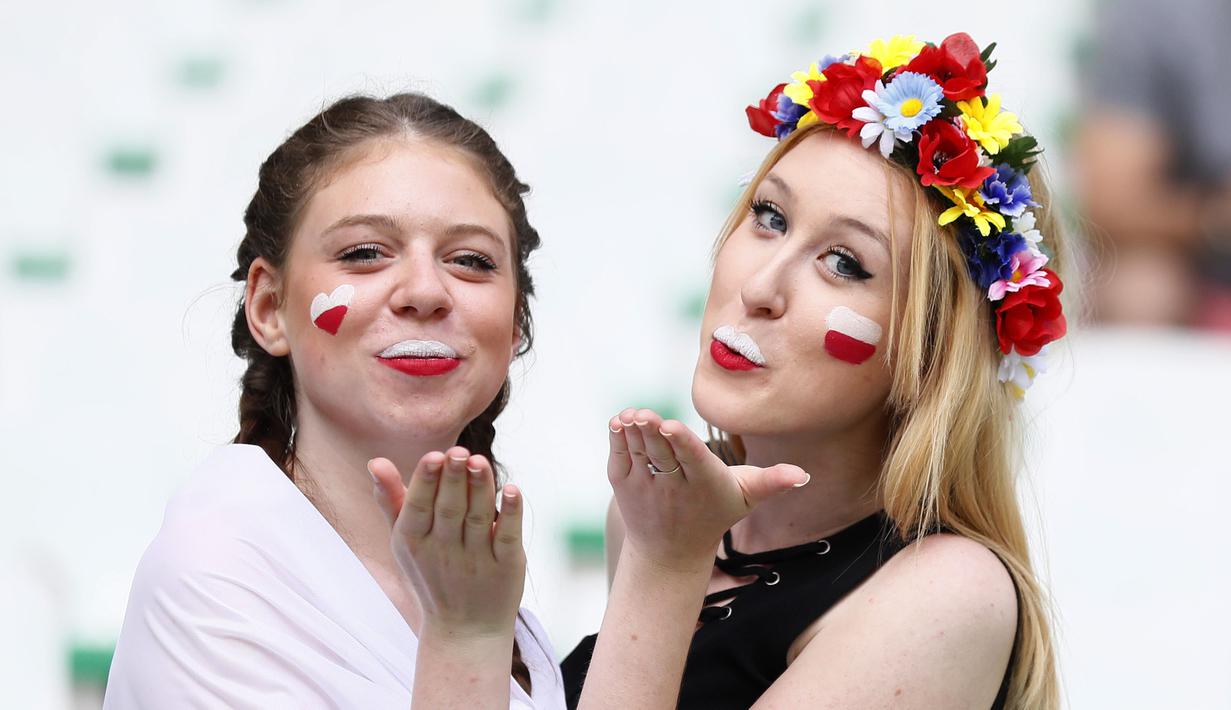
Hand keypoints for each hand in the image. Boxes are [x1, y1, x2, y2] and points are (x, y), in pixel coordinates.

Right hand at [368, 448, 524, 637]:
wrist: (464, 629)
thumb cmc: (430, 573)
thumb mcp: (404, 541)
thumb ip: (392, 500)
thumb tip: (376, 462)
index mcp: (413, 542)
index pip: (418, 508)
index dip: (427, 481)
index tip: (435, 455)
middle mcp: (443, 552)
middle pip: (449, 510)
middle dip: (454, 479)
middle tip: (460, 451)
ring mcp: (476, 561)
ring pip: (477, 519)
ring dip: (480, 488)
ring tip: (480, 461)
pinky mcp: (506, 567)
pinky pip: (507, 537)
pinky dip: (510, 513)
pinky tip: (513, 490)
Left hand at [607, 408, 808, 569]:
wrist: (671, 554)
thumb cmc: (713, 515)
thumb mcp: (745, 499)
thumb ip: (772, 482)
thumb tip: (803, 475)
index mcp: (704, 484)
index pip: (692, 459)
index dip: (681, 442)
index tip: (669, 426)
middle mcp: (673, 487)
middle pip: (662, 453)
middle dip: (652, 432)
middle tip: (645, 414)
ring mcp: (646, 486)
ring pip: (639, 452)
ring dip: (633, 432)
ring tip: (631, 415)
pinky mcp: (625, 486)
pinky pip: (620, 458)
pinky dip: (618, 440)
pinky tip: (619, 422)